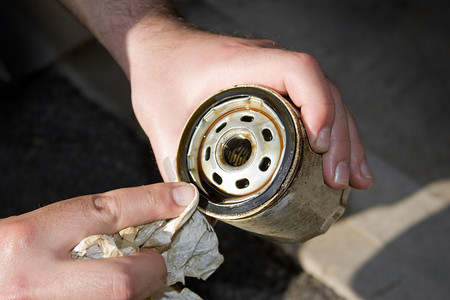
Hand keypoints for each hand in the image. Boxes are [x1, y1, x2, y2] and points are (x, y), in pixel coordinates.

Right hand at [0, 182, 195, 298]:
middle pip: (121, 281)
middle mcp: (36, 281)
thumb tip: (148, 217)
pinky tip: (114, 290)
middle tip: (153, 262)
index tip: (181, 198)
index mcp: (30, 238)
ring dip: (139, 291)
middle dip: (150, 271)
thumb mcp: (39, 229)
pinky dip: (127, 298)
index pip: (106, 211)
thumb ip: (87, 224)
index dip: (152, 202)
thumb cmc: (11, 255)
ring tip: (135, 276)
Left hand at [59, 0, 372, 189]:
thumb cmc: (160, 74)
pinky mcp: (276, 86)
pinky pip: (314, 105)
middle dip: (339, 137)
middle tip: (339, 181)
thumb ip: (177, 167)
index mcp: (243, 65)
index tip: (320, 144)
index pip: (299, 71)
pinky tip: (339, 161)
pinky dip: (331, 133)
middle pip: (324, 91)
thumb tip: (197, 212)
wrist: (158, 50)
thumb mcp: (162, 122)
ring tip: (353, 179)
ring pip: (327, 100)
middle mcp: (268, 64)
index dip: (318, 105)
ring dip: (345, 139)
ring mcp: (276, 74)